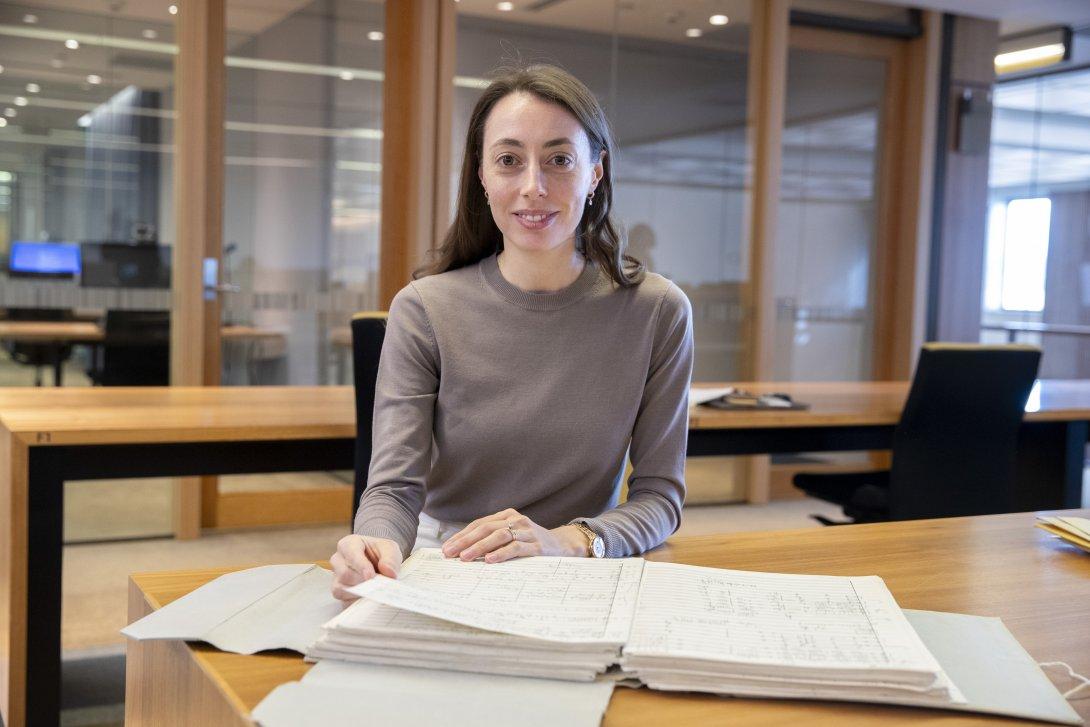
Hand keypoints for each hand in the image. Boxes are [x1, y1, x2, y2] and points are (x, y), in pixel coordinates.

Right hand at [329, 534, 401, 601]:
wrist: (379, 564)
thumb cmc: (380, 553)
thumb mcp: (390, 549)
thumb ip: (390, 558)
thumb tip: (388, 572)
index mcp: (348, 544)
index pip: (351, 554)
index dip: (361, 566)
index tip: (371, 576)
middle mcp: (338, 560)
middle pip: (345, 573)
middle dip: (363, 581)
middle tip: (378, 586)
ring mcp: (336, 577)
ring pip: (342, 588)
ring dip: (361, 592)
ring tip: (375, 591)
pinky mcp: (339, 593)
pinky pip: (344, 600)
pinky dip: (357, 601)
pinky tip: (369, 599)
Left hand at [441, 508, 588, 563]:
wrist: (563, 545)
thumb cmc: (532, 542)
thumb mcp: (513, 535)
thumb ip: (493, 539)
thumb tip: (463, 551)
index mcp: (507, 515)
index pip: (479, 523)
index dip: (462, 535)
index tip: (447, 548)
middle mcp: (516, 520)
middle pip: (486, 528)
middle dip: (465, 541)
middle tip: (450, 553)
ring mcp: (527, 531)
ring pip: (498, 536)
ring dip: (479, 547)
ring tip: (465, 558)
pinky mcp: (537, 544)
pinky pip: (516, 548)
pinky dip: (501, 554)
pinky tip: (489, 560)